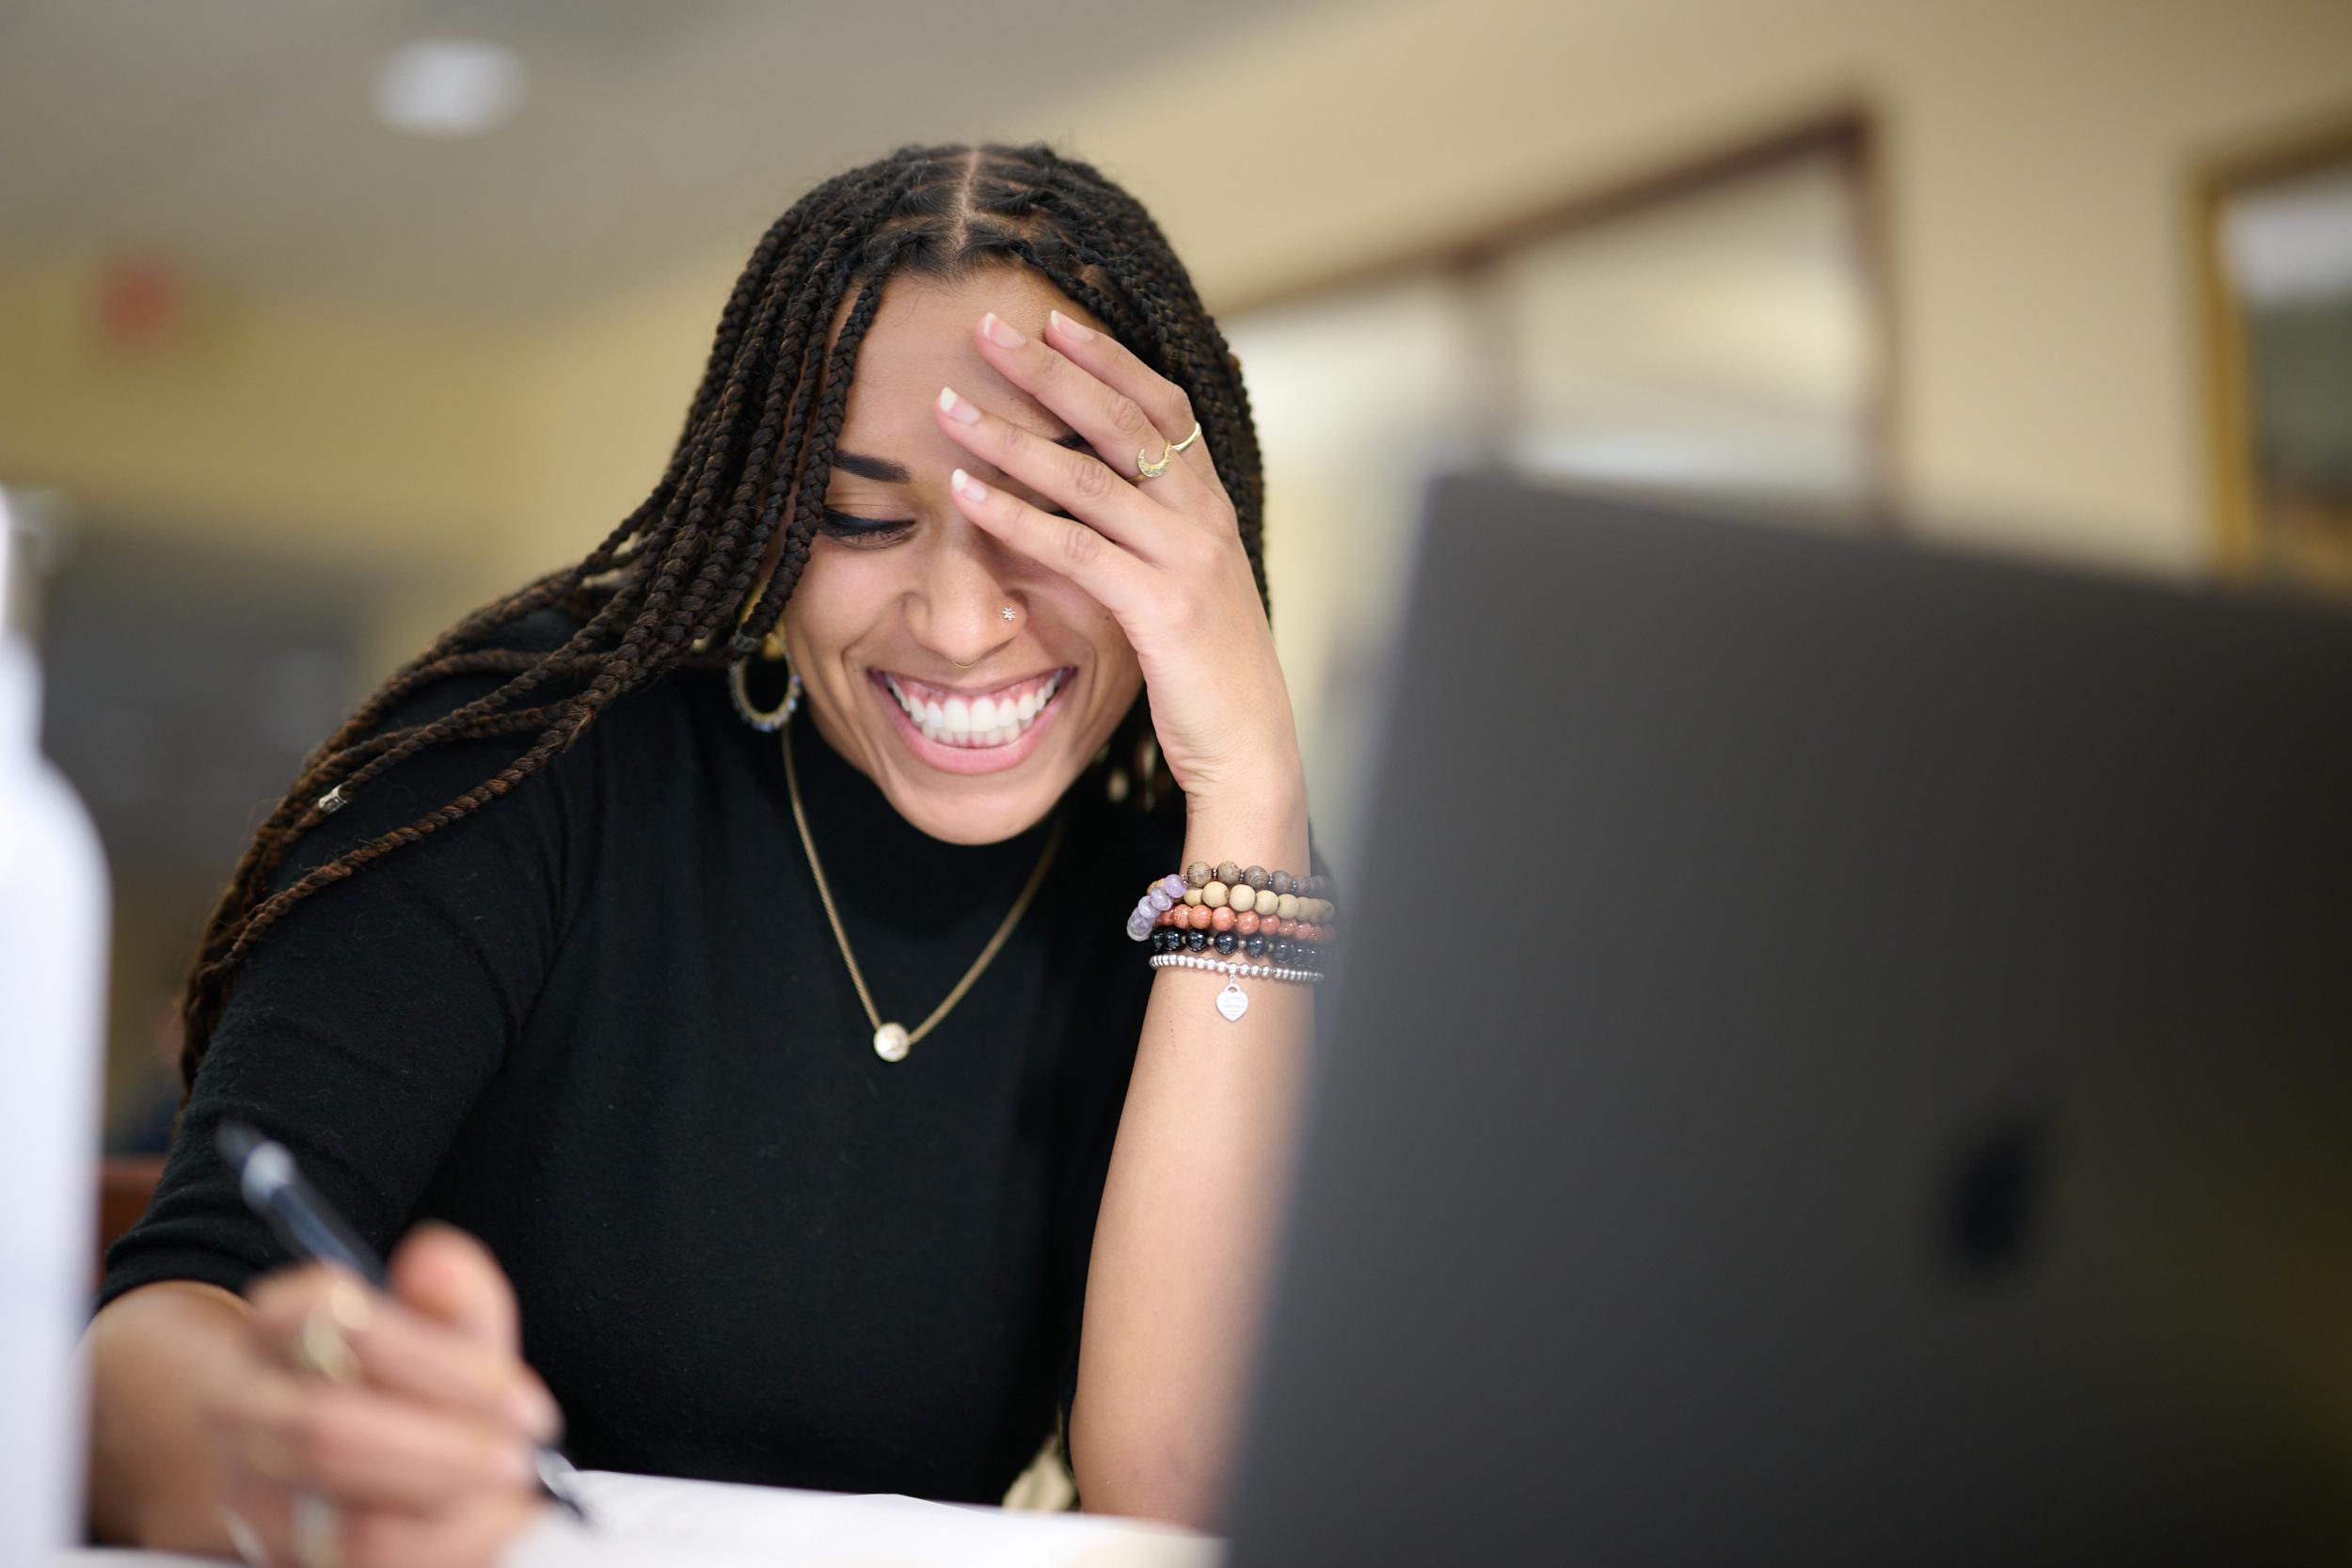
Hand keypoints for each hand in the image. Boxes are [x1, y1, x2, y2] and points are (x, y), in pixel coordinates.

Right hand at [202, 1224, 557, 1567]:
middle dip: (446, 1453)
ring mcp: (251, 1498)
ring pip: (346, 1528)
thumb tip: (432, 1260)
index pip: (332, 1323)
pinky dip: (442, 1554)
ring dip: (449, 1515)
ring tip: (507, 1498)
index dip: (433, 1364)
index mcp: (280, 1326)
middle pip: (326, 1431)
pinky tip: (486, 1528)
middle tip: (518, 1456)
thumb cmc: (401, 1385)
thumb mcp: (440, 1331)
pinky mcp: (277, 1558)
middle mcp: (244, 1410)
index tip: (518, 1398)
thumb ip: (455, 1296)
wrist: (322, 1457)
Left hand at [936, 308, 1304, 816]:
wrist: (1250, 746)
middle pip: (1121, 419)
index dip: (1108, 359)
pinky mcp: (1161, 606)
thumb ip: (1152, 538)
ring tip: (949, 407)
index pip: (1162, 406)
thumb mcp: (1188, 586)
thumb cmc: (1207, 673)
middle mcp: (1203, 518)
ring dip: (1011, 435)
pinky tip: (964, 494)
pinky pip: (1075, 547)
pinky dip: (1014, 515)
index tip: (1053, 321)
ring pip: (1088, 475)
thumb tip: (1095, 502)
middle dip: (1050, 369)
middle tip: (988, 329)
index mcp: (1211, 505)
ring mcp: (1186, 558)